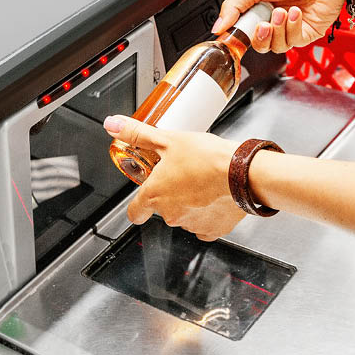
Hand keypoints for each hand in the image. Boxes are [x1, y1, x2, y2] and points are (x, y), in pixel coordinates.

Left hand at [104, 115, 244, 240]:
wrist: (242, 172)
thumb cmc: (206, 157)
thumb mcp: (166, 138)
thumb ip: (137, 134)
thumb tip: (113, 125)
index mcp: (154, 195)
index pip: (134, 213)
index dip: (137, 206)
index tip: (141, 199)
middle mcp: (170, 215)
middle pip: (162, 208)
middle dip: (170, 193)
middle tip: (181, 172)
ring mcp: (192, 224)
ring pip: (184, 215)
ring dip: (188, 201)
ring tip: (200, 178)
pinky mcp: (214, 230)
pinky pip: (205, 224)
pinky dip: (207, 212)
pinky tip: (213, 195)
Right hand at [213, 0, 346, 52]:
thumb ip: (234, 6)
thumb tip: (218, 26)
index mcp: (259, 8)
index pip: (243, 30)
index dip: (239, 35)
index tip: (233, 35)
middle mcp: (274, 20)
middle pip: (258, 44)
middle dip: (259, 36)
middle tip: (262, 23)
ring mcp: (290, 29)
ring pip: (275, 46)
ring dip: (278, 29)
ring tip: (283, 12)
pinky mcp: (306, 34)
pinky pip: (293, 42)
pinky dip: (293, 28)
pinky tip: (296, 13)